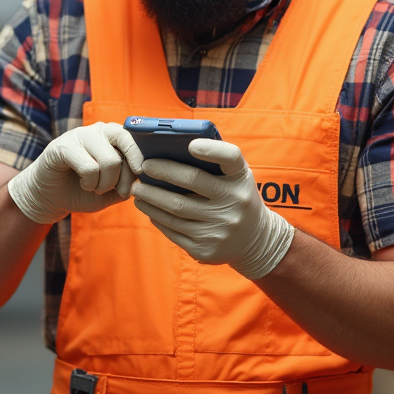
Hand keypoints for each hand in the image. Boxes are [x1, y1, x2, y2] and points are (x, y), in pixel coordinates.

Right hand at [8, 122, 144, 223]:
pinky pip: (90, 168)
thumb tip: (140, 178)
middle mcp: (99, 129)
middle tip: (116, 190)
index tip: (140, 172)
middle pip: (124, 150)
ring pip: (110, 161)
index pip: (135, 138)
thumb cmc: (84, 191)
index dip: (139, 156)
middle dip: (123, 177)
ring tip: (95, 188)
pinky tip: (83, 183)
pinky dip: (89, 183)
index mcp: (114, 136)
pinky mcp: (63, 146)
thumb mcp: (112, 191)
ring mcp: (80, 134)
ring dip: (104, 184)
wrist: (51, 196)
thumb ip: (128, 183)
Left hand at [131, 139, 294, 278]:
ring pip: (175, 210)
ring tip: (137, 190)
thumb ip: (215, 163)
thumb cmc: (237, 198)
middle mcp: (234, 204)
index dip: (211, 149)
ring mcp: (220, 229)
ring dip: (151, 198)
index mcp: (241, 179)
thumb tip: (172, 150)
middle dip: (162, 172)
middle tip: (143, 167)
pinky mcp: (205, 250)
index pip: (230, 157)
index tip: (190, 144)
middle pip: (190, 182)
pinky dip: (157, 217)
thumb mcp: (238, 178)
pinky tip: (148, 209)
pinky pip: (173, 231)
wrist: (256, 240)